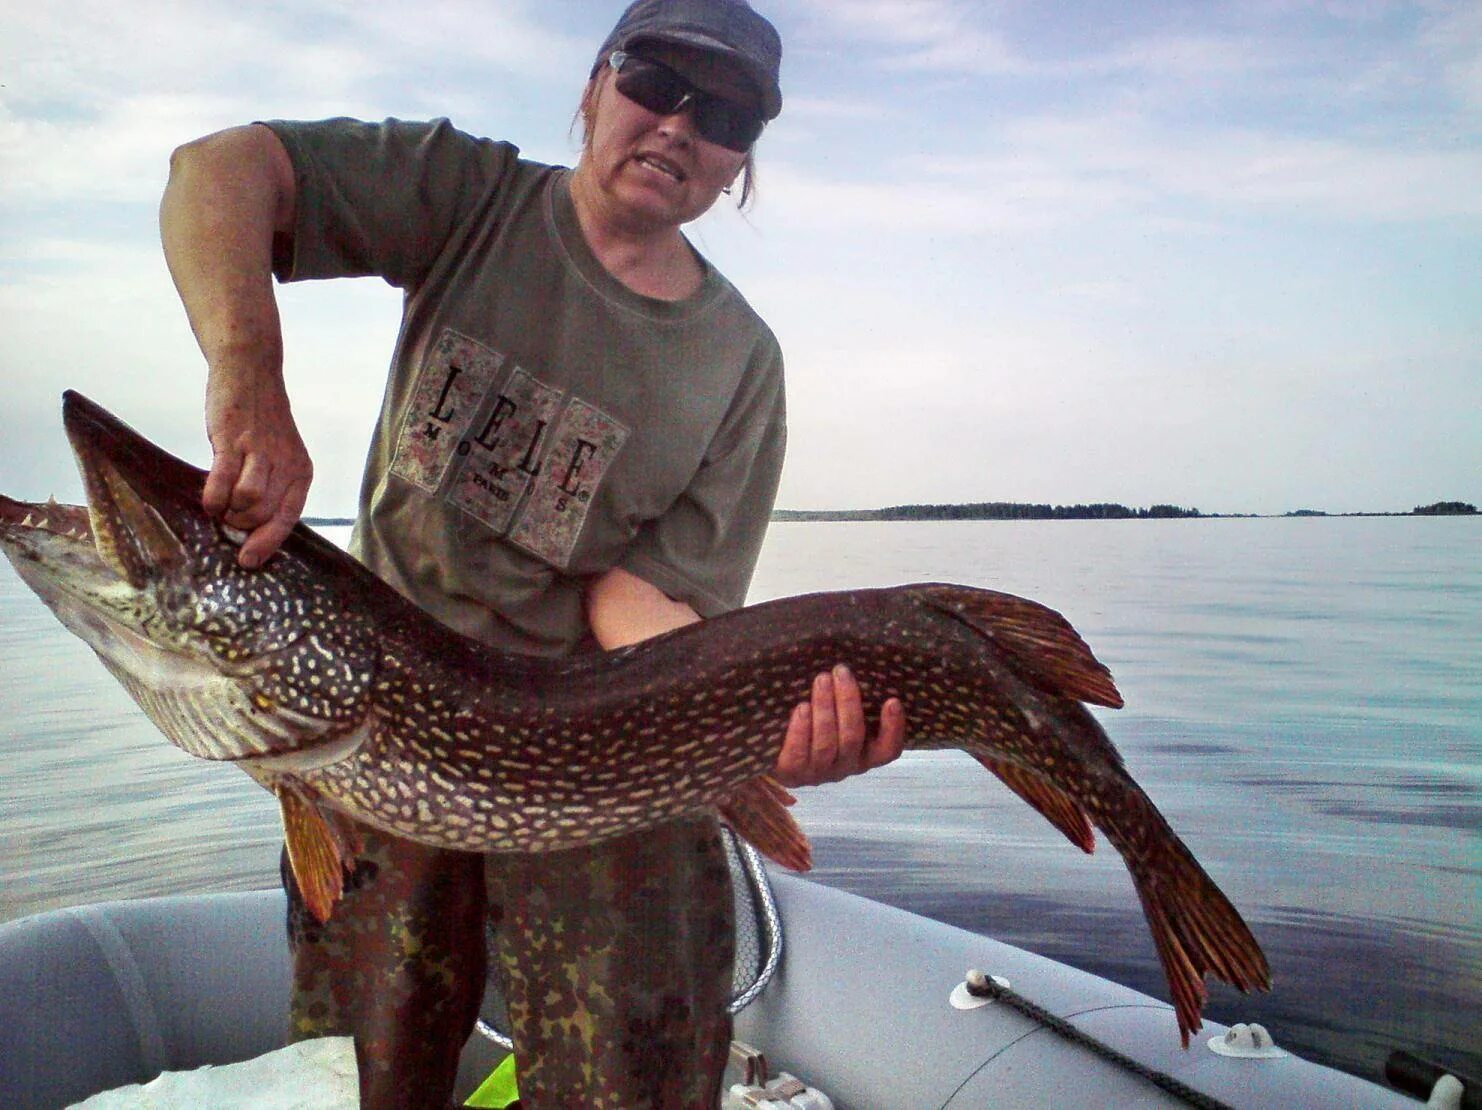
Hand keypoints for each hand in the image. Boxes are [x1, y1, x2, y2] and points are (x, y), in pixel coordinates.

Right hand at [202, 380, 312, 568]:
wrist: (250, 374)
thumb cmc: (261, 423)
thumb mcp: (279, 456)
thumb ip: (270, 489)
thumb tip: (250, 530)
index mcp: (301, 472)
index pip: (288, 518)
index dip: (268, 543)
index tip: (249, 561)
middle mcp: (286, 464)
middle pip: (264, 515)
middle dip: (242, 526)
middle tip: (227, 518)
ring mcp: (260, 451)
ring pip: (249, 502)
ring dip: (228, 511)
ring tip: (220, 504)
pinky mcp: (233, 440)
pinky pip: (223, 481)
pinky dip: (213, 498)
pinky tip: (208, 501)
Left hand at [774, 664, 904, 787]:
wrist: (769, 752)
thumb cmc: (812, 724)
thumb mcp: (836, 714)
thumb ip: (848, 701)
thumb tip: (852, 668)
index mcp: (862, 755)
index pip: (887, 751)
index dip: (893, 729)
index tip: (892, 700)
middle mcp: (844, 767)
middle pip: (852, 738)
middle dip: (848, 701)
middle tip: (840, 671)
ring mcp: (818, 773)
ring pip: (826, 743)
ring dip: (825, 708)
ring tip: (821, 680)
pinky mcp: (792, 773)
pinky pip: (799, 753)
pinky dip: (801, 729)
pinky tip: (802, 707)